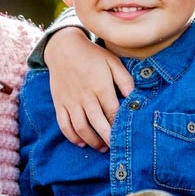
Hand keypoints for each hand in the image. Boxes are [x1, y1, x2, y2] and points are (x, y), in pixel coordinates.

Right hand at [43, 27, 132, 150]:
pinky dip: (72, 136)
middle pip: (98, 123)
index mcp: (100, 86)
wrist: (63, 48)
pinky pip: (64, 124)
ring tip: (101, 147)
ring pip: (80, 127)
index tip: (126, 135)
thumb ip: (125, 80)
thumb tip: (134, 97)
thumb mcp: (112, 61)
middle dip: (108, 139)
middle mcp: (85, 96)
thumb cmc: (92, 55)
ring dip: (92, 141)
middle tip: (116, 148)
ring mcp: (70, 101)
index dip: (119, 126)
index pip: (113, 112)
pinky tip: (81, 142)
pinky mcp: (59, 103)